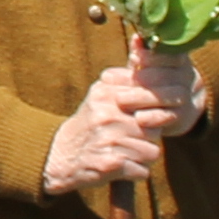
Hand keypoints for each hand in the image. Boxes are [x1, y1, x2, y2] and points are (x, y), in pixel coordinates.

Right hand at [40, 58, 197, 191]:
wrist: (59, 156)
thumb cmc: (89, 124)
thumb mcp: (101, 95)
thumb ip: (124, 78)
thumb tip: (142, 46)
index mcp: (106, 94)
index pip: (149, 97)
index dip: (159, 106)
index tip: (158, 112)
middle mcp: (107, 115)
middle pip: (154, 126)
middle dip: (148, 136)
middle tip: (133, 138)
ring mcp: (109, 140)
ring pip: (152, 151)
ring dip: (142, 156)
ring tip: (125, 152)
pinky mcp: (110, 164)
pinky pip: (143, 170)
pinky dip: (135, 172)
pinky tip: (121, 166)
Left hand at [131, 39, 200, 123]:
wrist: (173, 109)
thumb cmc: (152, 81)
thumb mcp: (146, 66)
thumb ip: (140, 54)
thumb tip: (136, 38)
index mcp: (179, 60)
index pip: (173, 55)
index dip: (152, 57)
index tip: (133, 58)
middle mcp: (187, 77)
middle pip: (170, 75)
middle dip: (146, 76)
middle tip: (124, 81)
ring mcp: (186, 98)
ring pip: (172, 95)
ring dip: (145, 97)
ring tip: (120, 99)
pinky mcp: (182, 117)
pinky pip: (171, 116)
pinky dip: (154, 117)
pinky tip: (138, 118)